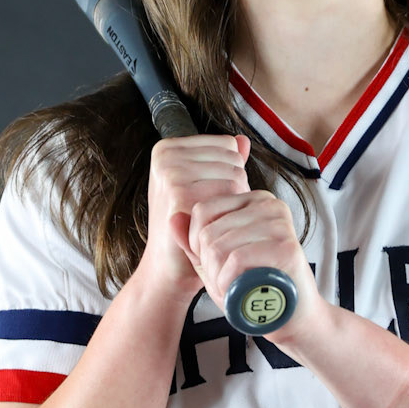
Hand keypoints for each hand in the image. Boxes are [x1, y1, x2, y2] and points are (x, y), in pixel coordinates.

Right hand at [139, 133, 251, 301]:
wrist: (169, 267)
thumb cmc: (187, 228)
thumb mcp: (201, 187)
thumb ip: (221, 162)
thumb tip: (242, 140)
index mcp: (167, 149)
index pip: (227, 146)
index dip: (228, 174)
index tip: (207, 196)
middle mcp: (166, 156)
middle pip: (233, 160)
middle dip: (233, 188)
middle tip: (210, 213)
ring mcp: (170, 173)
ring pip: (236, 175)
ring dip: (234, 202)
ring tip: (212, 220)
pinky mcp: (179, 194)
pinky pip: (232, 193)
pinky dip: (232, 213)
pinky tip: (214, 227)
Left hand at [185, 180, 318, 336]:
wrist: (292, 318)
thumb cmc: (254, 288)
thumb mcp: (215, 262)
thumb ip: (192, 241)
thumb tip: (171, 218)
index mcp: (252, 200)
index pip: (201, 211)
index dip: (195, 245)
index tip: (212, 265)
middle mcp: (269, 204)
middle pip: (208, 232)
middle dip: (208, 266)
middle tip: (225, 282)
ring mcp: (280, 224)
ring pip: (219, 247)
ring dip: (218, 278)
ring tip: (233, 288)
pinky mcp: (287, 247)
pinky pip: (237, 260)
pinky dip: (230, 282)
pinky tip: (239, 292)